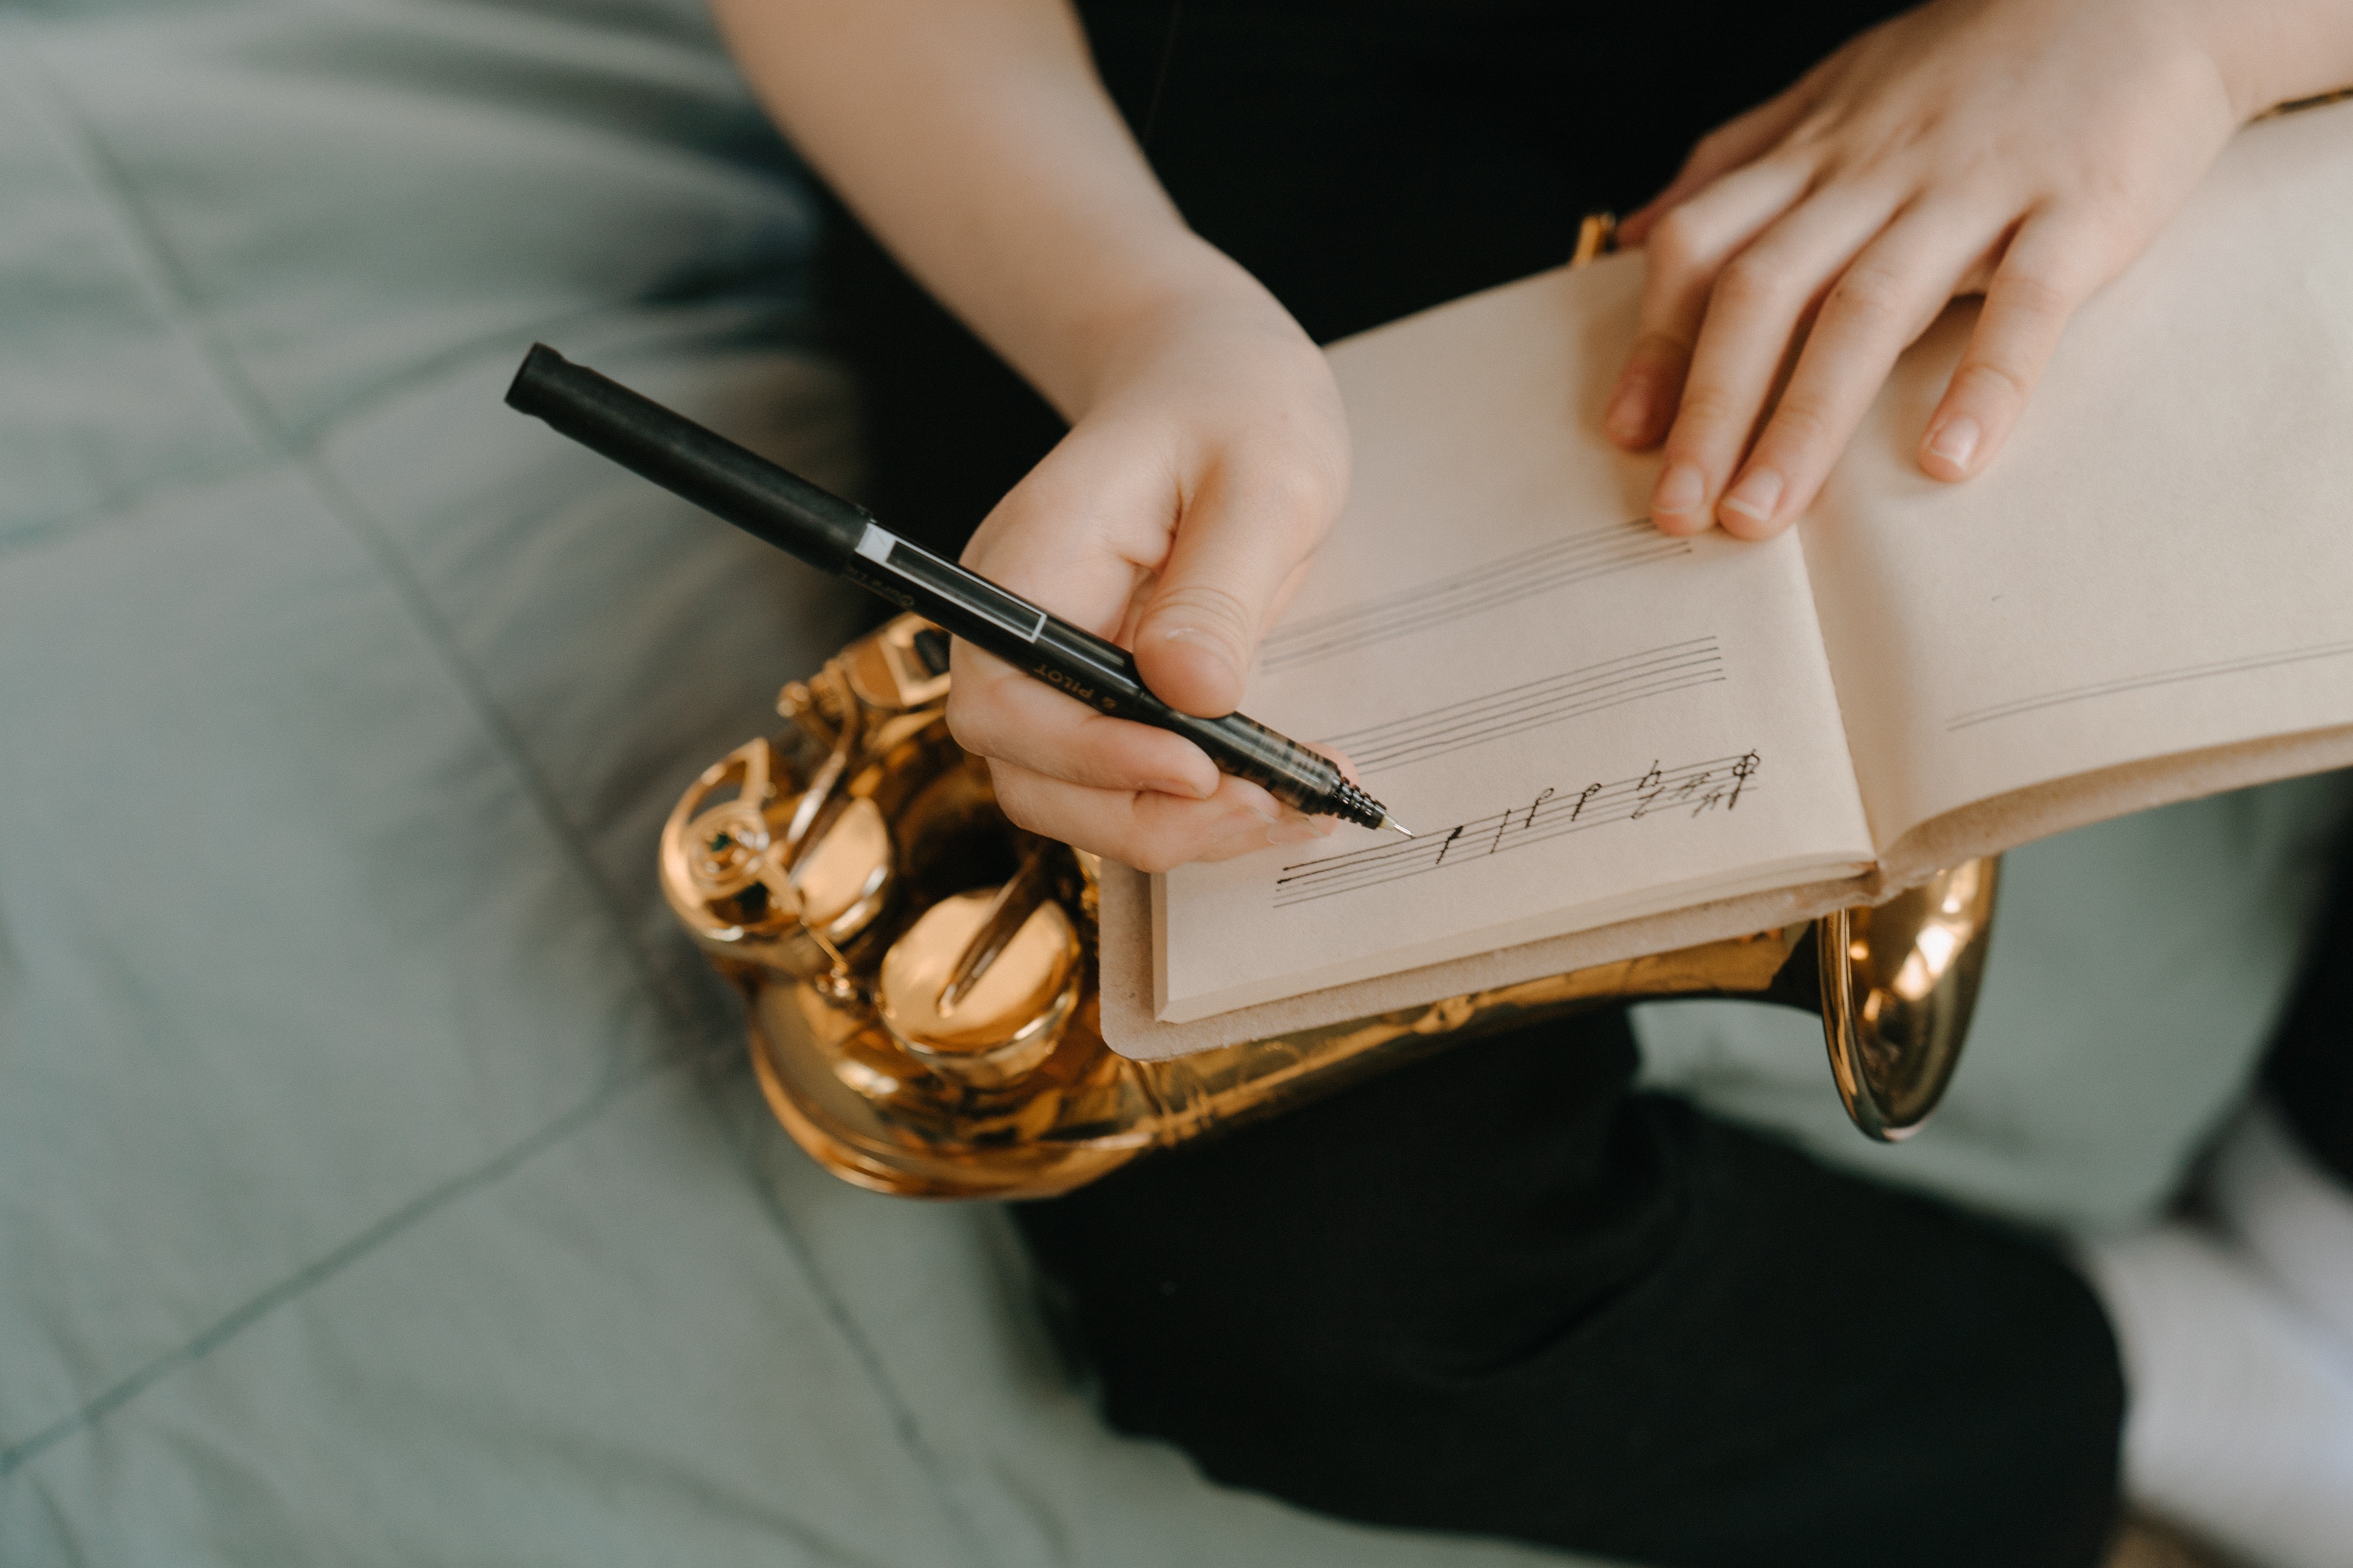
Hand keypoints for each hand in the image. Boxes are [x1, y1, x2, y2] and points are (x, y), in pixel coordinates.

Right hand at [946, 283, 1352, 870]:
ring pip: (1071, 795)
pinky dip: (1194, 803)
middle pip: (1027, 771)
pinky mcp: (1102, 691)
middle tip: (1270, 806)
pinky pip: (1123, 777)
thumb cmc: (1237, 405)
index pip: (1006, 699)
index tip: (1198, 766)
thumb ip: (1221, 588)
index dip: (1088, 756)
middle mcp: (1024, 624)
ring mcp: (1057, 664)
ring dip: (1172, 825)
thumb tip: (1191, 694)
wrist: (1217, 379)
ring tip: (1291, 805)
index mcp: (1036, 559)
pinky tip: (1278, 785)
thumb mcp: (1263, 477)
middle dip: (1141, 814)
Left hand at [1604, 0, 2254, 538]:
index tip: (1626, 435)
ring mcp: (1974, 188)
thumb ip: (1738, 163)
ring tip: (1762, 515)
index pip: (1705, 247)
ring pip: (1868, 307)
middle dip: (1710, 410)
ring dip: (1805, 420)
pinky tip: (1947, 460)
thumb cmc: (1977, 62)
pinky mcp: (2079, 206)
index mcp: (1815, 154)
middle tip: (1678, 511)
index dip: (1657, 342)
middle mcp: (1876, 172)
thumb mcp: (1837, 92)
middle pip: (1766, 293)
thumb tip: (1639, 229)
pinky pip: (2026, 300)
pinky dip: (1985, 381)